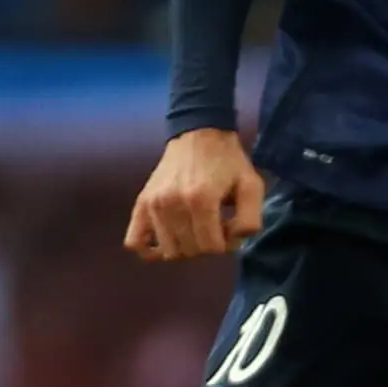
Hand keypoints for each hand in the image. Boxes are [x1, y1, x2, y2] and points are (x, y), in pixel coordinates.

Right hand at [125, 128, 267, 261]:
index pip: (211, 248)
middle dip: (207, 245)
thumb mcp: (252, 187)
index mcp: (201, 200)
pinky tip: (166, 239)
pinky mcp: (141, 203)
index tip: (228, 226)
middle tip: (214, 225)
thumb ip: (250, 219)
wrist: (199, 135)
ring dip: (185, 246)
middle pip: (190, 251)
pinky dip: (150, 249)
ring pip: (168, 251)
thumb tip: (233, 240)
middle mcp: (173, 203)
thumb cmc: (228, 162)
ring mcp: (153, 204)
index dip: (226, 244)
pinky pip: (135, 242)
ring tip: (195, 227)